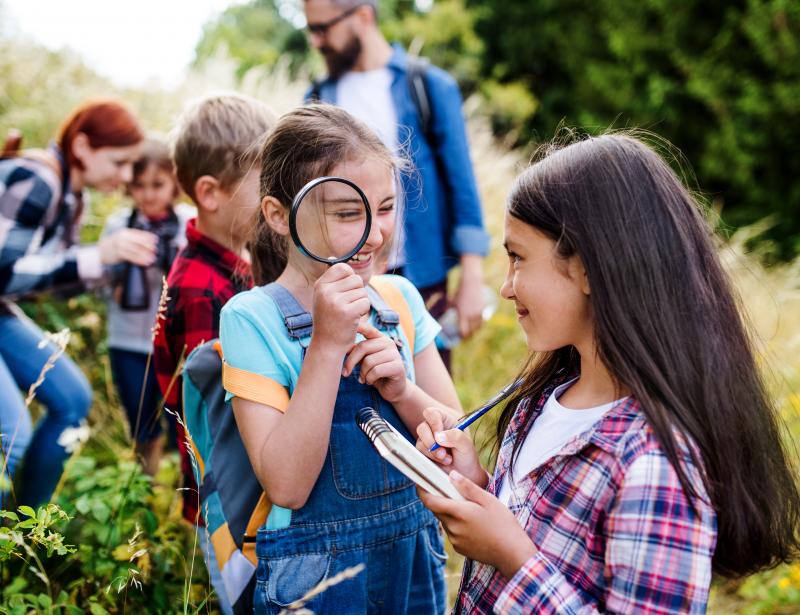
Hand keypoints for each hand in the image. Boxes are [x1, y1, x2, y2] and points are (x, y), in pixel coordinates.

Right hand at [99, 228, 156, 265]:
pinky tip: (145, 262)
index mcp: (125, 232)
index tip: (156, 239)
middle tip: (155, 249)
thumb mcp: (122, 238)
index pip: (138, 233)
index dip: (148, 236)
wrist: (99, 251)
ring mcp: (120, 245)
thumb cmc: (114, 245)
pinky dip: (139, 260)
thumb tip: (147, 242)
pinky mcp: (119, 254)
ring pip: (136, 250)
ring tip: (153, 258)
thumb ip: (132, 238)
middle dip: (148, 245)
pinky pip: (131, 257)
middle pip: (138, 241)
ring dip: (145, 255)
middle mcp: (123, 238)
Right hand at [311, 263, 370, 350]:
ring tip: (350, 314)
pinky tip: (354, 320)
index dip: (350, 278)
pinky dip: (364, 312)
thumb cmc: (329, 320)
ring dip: (361, 303)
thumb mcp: (325, 297)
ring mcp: (336, 302)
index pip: (343, 267)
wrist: (327, 345)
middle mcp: (325, 291)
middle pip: (356, 279)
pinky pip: (365, 303)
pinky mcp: (347, 312)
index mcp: (320, 285)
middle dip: (357, 293)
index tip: (345, 292)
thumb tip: (334, 257)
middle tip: (348, 307)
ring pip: (362, 292)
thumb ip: (331, 279)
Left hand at [342, 322, 407, 401]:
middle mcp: (389, 343)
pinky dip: (369, 379)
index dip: (358, 326)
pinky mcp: (398, 367)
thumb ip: (357, 351)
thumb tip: (342, 346)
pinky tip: (370, 381)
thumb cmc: (376, 373)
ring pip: (369, 361)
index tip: (345, 324)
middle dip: (351, 362)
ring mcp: (395, 354)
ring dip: (362, 374)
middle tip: (345, 373)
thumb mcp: (365, 360)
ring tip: (363, 379)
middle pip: (363, 347)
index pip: (368, 329)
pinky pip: (376, 371)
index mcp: (380, 338)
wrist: (393, 389)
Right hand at [416, 407, 486, 486]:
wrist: (464, 474)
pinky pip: (419, 455)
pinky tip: (442, 462)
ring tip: (448, 459)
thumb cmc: (467, 456)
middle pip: (421, 428)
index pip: (431, 413)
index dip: (433, 423)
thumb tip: (438, 437)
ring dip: (433, 453)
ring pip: (420, 443)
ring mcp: (426, 441)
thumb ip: (456, 437)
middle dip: (431, 442)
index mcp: (444, 419)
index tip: (440, 436)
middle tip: (443, 452)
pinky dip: (431, 460)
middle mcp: (433, 428)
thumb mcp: (467, 445)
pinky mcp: (423, 453)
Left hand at [417, 471, 535, 578]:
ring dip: (451, 513)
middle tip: (453, 491)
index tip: (420, 481)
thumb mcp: (488, 500)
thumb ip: (467, 487)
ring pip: (445, 521)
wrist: (512, 554)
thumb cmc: (503, 524)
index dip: (422, 490)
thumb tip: (451, 475)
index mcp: (457, 513)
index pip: (429, 501)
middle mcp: (452, 528)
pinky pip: (453, 532)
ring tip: (470, 508)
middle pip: (437, 510)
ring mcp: (455, 540)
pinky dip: (457, 525)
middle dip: (441, 499)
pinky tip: (474, 524)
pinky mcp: (460, 548)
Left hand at [452, 254, 483, 338]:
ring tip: (472, 334)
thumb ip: (448, 309)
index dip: (462, 337)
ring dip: (475, 332)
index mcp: (462, 315)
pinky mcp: (484, 309)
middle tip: (466, 338)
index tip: (460, 338)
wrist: (471, 283)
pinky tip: (477, 327)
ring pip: (478, 327)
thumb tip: (443, 313)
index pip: (463, 331)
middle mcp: (471, 315)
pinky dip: (480, 326)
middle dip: (469, 336)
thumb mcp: (452, 301)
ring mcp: (479, 313)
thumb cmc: (459, 292)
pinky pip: (483, 321)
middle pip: (472, 331)